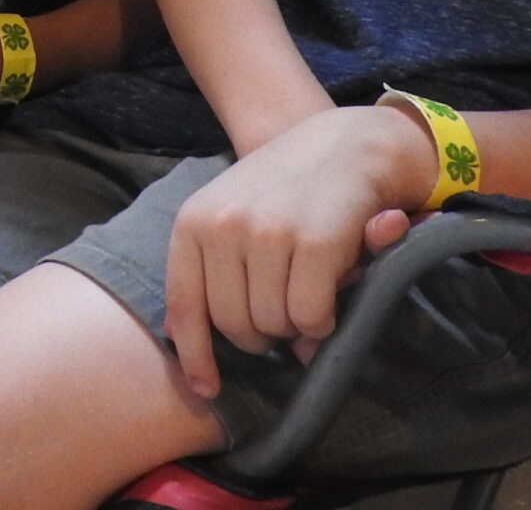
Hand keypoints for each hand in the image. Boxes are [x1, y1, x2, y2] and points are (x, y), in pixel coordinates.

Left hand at [163, 106, 437, 397]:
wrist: (349, 142)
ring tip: (313, 286)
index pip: (185, 305)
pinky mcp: (314, 241)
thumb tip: (182, 338)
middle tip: (289, 307)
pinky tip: (336, 289)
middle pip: (237, 327)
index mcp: (193, 221)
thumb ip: (210, 270)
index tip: (209, 388)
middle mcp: (223, 225)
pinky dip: (326, 320)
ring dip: (299, 325)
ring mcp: (267, 231)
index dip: (196, 355)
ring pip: (276, 326)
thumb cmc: (288, 189)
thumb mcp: (232, 216)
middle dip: (266, 333)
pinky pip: (311, 318)